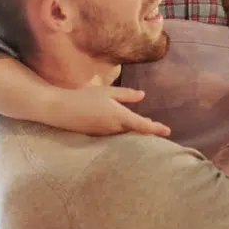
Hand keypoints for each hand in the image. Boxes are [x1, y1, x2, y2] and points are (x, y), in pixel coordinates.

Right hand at [47, 83, 170, 137]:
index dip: (156, 128)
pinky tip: (124, 128)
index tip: (168, 131)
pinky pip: (115, 136)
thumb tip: (142, 95)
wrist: (60, 110)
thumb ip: (126, 95)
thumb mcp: (107, 92)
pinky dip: (123, 132)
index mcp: (119, 116)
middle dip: (147, 130)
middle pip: (136, 132)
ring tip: (146, 127)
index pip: (142, 125)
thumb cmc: (84, 97)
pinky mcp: (98, 137)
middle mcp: (114, 129)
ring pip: (125, 134)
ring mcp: (106, 135)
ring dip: (135, 131)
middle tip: (158, 128)